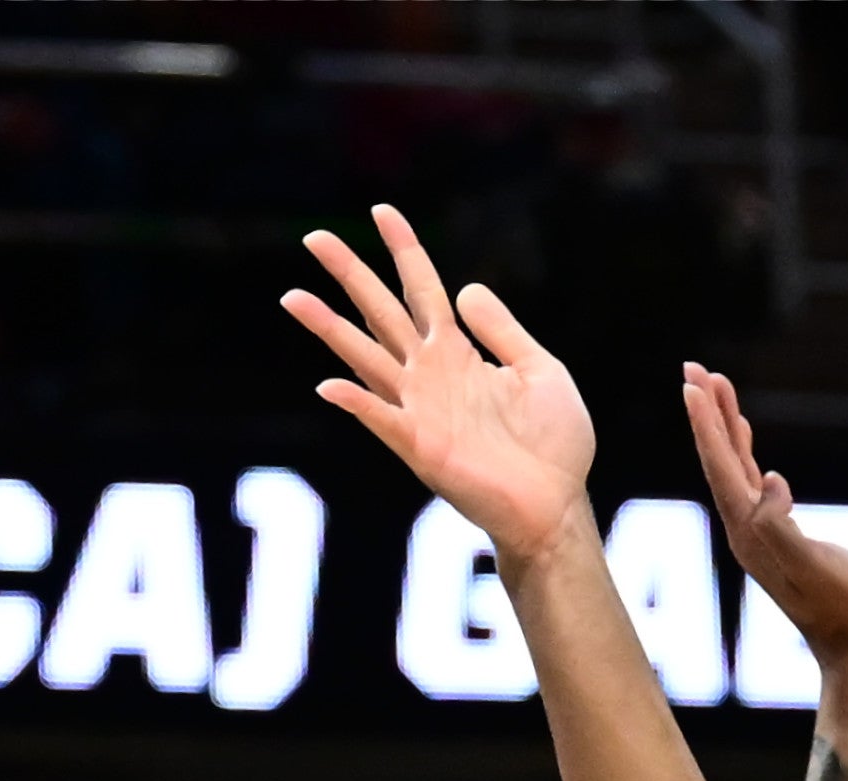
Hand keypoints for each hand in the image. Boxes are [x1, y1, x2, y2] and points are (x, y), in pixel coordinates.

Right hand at [282, 205, 595, 570]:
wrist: (555, 504)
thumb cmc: (553, 444)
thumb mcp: (540, 370)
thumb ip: (503, 330)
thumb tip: (467, 287)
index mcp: (458, 354)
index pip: (424, 290)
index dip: (405, 250)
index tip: (382, 211)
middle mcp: (430, 376)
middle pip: (381, 313)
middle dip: (350, 275)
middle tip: (314, 237)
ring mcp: (420, 410)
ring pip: (365, 358)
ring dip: (329, 329)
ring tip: (292, 296)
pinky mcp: (421, 447)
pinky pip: (382, 420)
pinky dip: (357, 404)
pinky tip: (328, 385)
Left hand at [683, 361, 847, 673]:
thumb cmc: (843, 606)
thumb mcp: (815, 566)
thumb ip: (785, 528)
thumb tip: (771, 484)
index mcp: (751, 531)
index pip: (722, 468)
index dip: (708, 426)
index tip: (692, 385)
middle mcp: (746, 529)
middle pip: (719, 460)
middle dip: (707, 413)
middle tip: (694, 367)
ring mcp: (760, 532)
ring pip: (734, 467)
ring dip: (724, 426)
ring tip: (716, 384)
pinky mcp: (779, 534)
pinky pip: (752, 482)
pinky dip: (745, 451)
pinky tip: (746, 435)